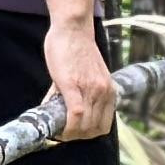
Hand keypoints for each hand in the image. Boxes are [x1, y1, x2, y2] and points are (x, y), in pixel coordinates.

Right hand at [44, 14, 118, 140]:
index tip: (73, 134)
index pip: (103, 126)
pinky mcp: (73, 85)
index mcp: (108, 91)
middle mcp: (103, 92)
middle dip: (76, 136)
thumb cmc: (75, 48)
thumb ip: (77, 94)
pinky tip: (56, 128)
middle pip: (94, 130)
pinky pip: (75, 114)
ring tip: (57, 130)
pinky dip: (66, 126)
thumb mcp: (86, 75)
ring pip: (85, 126)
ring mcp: (90, 89)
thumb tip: (58, 110)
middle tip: (61, 133)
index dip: (88, 135)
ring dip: (69, 134)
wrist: (73, 28)